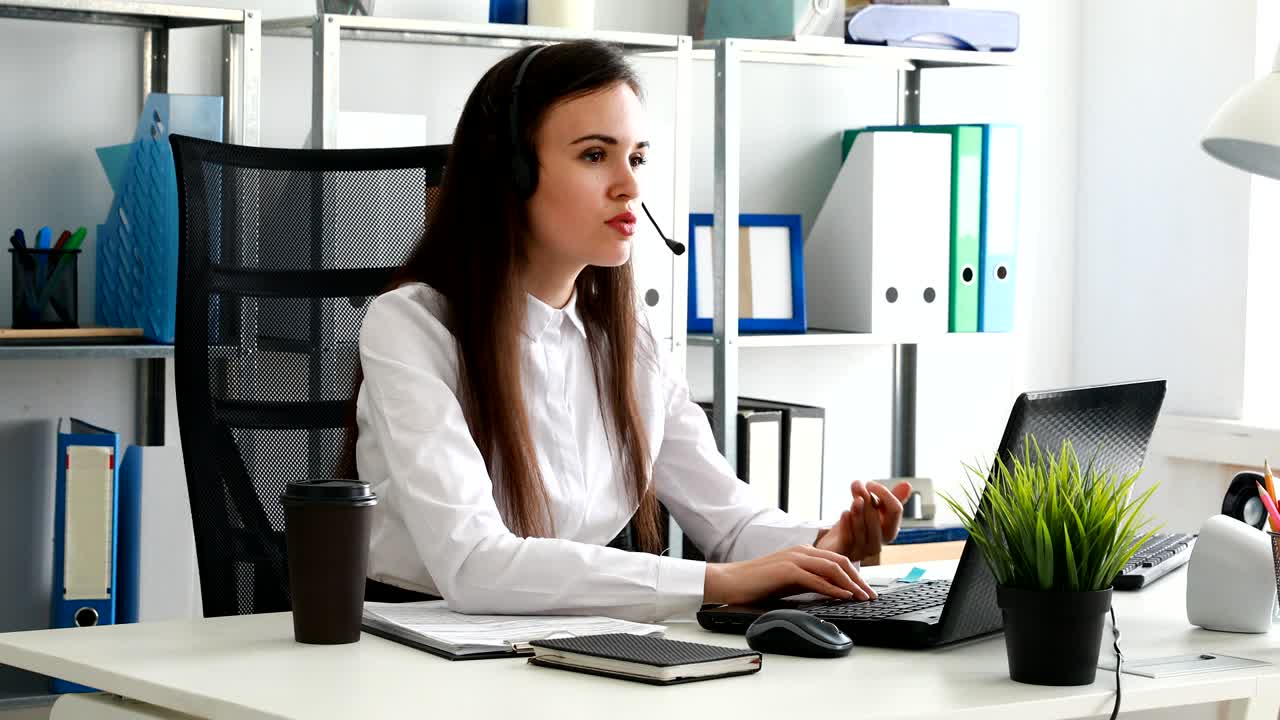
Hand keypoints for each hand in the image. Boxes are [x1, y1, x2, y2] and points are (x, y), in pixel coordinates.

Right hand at [703, 545, 876, 605]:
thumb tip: (833, 592)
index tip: (866, 591)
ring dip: (851, 584)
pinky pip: (816, 578)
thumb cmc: (758, 583)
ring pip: (832, 567)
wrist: (731, 581)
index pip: (838, 560)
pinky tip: (843, 596)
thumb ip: (811, 582)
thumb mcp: (791, 581)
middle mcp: (802, 550)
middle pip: (841, 561)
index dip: (856, 575)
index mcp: (804, 551)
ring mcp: (794, 558)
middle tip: (871, 596)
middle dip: (859, 579)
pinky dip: (832, 588)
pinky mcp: (786, 570)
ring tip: (862, 598)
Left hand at [815, 480, 912, 562]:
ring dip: (857, 511)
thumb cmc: (857, 525)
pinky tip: (844, 513)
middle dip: (867, 500)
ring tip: (853, 498)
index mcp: (889, 531)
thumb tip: (907, 484)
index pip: (895, 510)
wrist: (835, 545)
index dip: (884, 493)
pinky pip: (848, 539)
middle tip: (857, 485)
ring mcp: (861, 551)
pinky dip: (846, 524)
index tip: (870, 484)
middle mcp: (877, 543)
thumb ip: (888, 498)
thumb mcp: (873, 510)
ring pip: (861, 529)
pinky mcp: (845, 553)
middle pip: (876, 519)